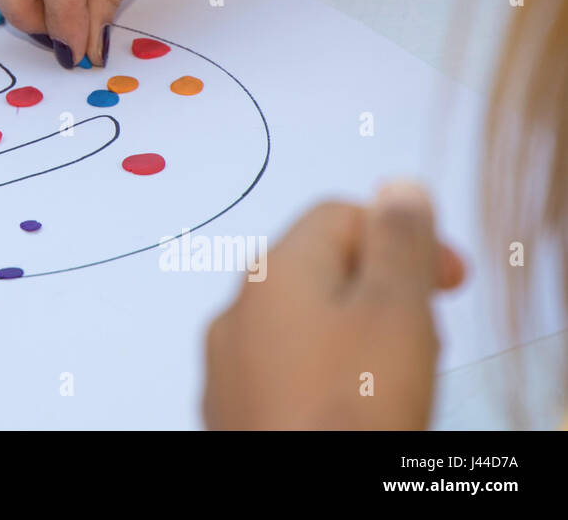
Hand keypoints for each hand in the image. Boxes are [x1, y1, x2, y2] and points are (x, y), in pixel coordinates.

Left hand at [202, 182, 466, 429]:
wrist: (295, 504)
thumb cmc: (348, 411)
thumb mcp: (396, 312)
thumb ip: (399, 242)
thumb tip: (398, 187)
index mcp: (273, 271)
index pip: (337, 214)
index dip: (401, 236)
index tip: (447, 279)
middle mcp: (237, 308)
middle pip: (317, 269)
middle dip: (381, 289)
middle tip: (426, 333)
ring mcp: (227, 363)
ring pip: (300, 324)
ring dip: (353, 335)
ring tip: (396, 379)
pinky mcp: (230, 412)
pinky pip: (283, 372)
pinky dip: (322, 376)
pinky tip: (351, 412)